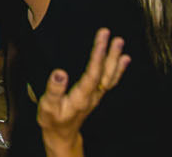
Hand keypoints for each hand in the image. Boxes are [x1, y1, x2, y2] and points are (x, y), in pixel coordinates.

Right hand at [37, 28, 129, 155]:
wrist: (62, 134)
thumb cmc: (52, 119)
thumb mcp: (48, 106)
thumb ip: (54, 89)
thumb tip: (59, 72)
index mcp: (80, 97)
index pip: (92, 74)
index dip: (97, 56)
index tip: (101, 39)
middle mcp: (92, 95)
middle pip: (105, 73)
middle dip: (110, 54)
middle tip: (115, 37)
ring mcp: (96, 95)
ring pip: (109, 76)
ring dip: (116, 59)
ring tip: (120, 43)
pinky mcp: (96, 95)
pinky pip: (110, 80)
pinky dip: (118, 69)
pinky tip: (123, 60)